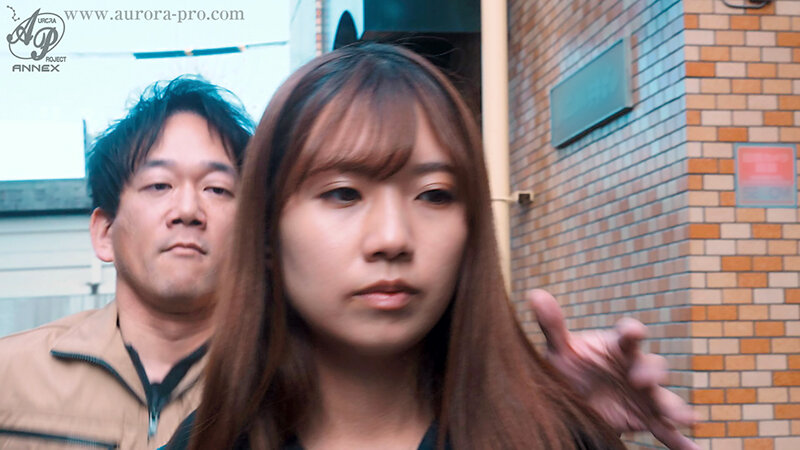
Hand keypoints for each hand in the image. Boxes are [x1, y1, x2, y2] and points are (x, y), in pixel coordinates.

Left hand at [528, 289, 698, 449]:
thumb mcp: (559, 349)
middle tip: (641, 381)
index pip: (628, 335)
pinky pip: (666, 431)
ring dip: (676, 407)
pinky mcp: (645, 417)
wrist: (574, 395)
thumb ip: (552, 325)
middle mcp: (635, 368)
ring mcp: (644, 395)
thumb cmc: (571, 366)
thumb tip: (535, 294)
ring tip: (687, 418)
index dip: (632, 332)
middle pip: (653, 366)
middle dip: (651, 373)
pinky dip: (682, 442)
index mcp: (617, 346)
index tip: (634, 332)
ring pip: (665, 399)